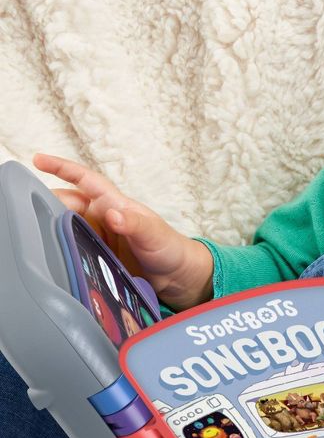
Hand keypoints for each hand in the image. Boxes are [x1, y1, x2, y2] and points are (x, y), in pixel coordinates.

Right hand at [33, 153, 213, 309]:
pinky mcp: (96, 257)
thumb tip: (113, 215)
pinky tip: (51, 255)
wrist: (178, 278)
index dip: (63, 168)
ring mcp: (98, 238)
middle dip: (49, 204)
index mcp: (115, 204)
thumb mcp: (155, 234)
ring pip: (66, 226)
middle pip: (68, 205)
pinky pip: (73, 248)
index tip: (38, 159)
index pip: (85, 181)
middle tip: (31, 214)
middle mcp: (103, 218)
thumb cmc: (170, 248)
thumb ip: (134, 224)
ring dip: (52, 228)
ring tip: (35, 233)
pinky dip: (62, 248)